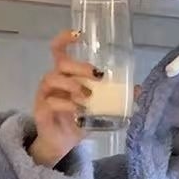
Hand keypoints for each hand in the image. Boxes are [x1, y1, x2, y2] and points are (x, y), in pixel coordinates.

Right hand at [29, 29, 103, 167]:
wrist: (62, 143)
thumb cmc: (77, 121)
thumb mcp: (98, 109)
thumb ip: (114, 98)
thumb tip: (137, 90)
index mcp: (65, 75)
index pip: (59, 50)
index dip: (64, 39)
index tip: (79, 35)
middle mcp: (53, 81)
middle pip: (61, 63)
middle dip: (80, 67)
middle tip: (97, 76)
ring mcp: (45, 94)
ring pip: (52, 78)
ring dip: (72, 85)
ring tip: (87, 97)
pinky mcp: (41, 109)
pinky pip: (51, 101)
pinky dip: (66, 104)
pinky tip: (78, 111)